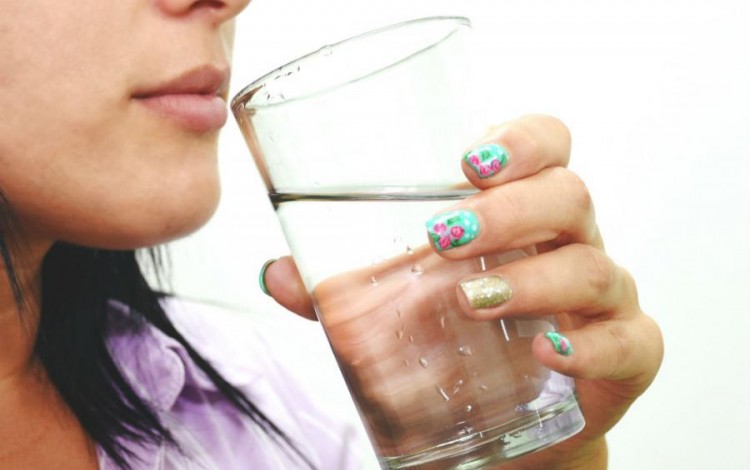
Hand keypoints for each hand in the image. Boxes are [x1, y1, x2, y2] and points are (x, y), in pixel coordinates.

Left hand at [263, 115, 662, 468]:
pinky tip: (543, 350)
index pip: (548, 146)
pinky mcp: (624, 357)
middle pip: (569, 197)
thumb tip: (275, 274)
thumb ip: (341, 290)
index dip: (521, 139)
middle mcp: (572, 245)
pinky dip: (588, 346)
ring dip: (530, 278)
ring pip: (593, 267)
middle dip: (509, 209)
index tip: (468, 158)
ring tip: (470, 297)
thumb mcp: (401, 308)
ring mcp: (604, 301)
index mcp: (525, 213)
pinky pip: (629, 342)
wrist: (503, 424)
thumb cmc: (461, 343)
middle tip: (445, 235)